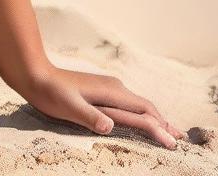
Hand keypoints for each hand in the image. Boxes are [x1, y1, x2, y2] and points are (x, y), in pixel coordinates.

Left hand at [20, 64, 186, 149]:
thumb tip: (109, 126)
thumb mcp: (68, 106)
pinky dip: (142, 114)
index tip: (173, 143)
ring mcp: (109, 88)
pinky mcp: (102, 92)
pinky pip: (129, 104)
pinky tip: (141, 120)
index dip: (160, 126)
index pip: (143, 110)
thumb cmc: (51, 92)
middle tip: (180, 140)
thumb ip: (90, 116)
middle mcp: (114, 87)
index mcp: (111, 91)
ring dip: (155, 118)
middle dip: (164, 122)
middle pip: (146, 106)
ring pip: (139, 104)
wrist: (37, 75)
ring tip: (168, 132)